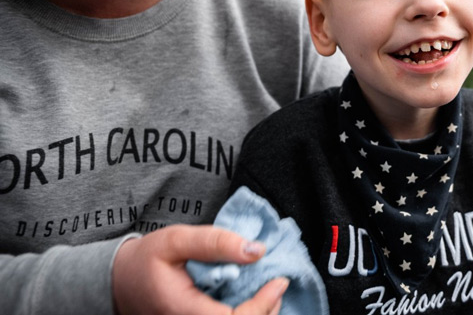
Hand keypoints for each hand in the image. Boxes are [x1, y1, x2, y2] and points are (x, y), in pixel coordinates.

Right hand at [112, 224, 287, 314]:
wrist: (119, 282)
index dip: (262, 306)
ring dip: (260, 313)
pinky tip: (256, 300)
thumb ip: (215, 242)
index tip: (279, 281)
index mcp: (183, 311)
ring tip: (270, 291)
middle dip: (267, 311)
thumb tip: (256, 250)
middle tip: (278, 285)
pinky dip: (248, 314)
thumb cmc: (146, 260)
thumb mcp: (176, 240)